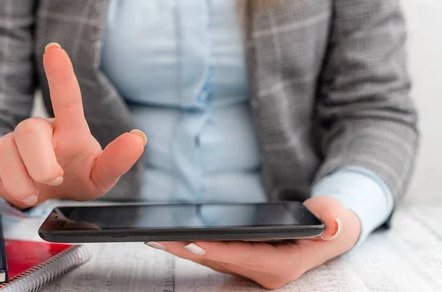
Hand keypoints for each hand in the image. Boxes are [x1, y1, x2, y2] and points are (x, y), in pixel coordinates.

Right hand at [0, 43, 145, 208]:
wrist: (45, 196)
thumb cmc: (76, 178)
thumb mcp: (100, 177)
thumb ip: (117, 160)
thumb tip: (139, 139)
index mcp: (69, 129)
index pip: (66, 97)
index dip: (60, 73)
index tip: (55, 49)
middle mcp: (40, 128)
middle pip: (29, 130)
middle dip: (39, 162)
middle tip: (53, 180)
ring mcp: (12, 138)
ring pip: (3, 150)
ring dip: (18, 181)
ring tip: (33, 194)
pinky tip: (9, 183)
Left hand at [148, 196, 360, 289]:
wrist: (328, 232)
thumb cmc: (331, 224)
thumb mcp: (337, 220)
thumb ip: (334, 221)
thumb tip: (332, 223)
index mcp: (282, 266)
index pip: (243, 258)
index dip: (217, 251)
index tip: (191, 243)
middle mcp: (264, 273)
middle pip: (220, 260)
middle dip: (189, 250)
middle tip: (158, 238)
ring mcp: (252, 269)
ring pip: (213, 259)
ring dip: (185, 250)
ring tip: (156, 237)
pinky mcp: (243, 261)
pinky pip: (214, 255)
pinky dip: (195, 247)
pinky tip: (172, 238)